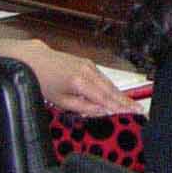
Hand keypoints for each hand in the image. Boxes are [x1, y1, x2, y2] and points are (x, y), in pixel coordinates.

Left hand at [1, 39, 136, 115]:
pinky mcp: (87, 62)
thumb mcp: (60, 101)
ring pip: (108, 83)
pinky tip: (115, 94)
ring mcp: (88, 65)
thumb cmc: (42, 80)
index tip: (133, 113)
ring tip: (131, 104)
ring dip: (120, 94)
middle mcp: (87, 71)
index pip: (106, 98)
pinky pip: (103, 77)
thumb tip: (101, 111)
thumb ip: (83, 107)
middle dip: (126, 101)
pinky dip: (110, 87)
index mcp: (80, 82)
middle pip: (111, 90)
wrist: (32, 59)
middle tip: (139, 110)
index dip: (121, 107)